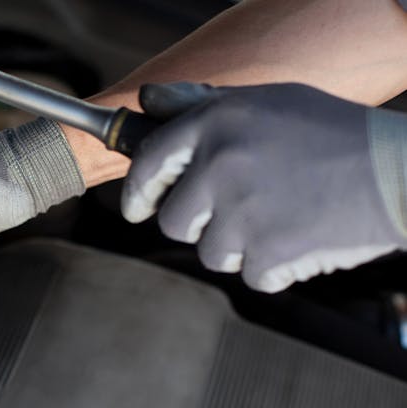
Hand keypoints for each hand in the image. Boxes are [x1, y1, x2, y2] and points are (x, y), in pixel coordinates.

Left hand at [122, 82, 406, 292]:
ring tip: (281, 217)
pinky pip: (251, 273)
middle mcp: (218, 166)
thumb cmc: (330, 131)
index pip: (148, 164)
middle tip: (235, 212)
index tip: (137, 209)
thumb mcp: (263, 101)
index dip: (137, 192)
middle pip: (173, 222)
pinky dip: (273, 264)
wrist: (396, 170)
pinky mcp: (267, 253)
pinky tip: (301, 235)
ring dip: (239, 245)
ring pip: (211, 253)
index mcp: (213, 124)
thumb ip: (198, 103)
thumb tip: (145, 101)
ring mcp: (241, 213)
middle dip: (198, 224)